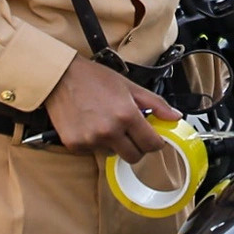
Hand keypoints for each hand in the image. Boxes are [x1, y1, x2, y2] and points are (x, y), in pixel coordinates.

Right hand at [42, 57, 179, 161]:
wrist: (59, 76)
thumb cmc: (93, 78)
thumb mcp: (128, 86)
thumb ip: (154, 103)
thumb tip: (174, 117)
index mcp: (126, 115)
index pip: (152, 144)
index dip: (155, 141)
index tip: (151, 137)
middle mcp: (109, 130)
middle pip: (134, 156)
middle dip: (136, 146)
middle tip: (129, 132)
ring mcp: (91, 140)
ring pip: (112, 154)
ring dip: (113, 144)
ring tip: (104, 123)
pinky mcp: (75, 144)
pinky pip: (92, 151)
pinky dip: (94, 143)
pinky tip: (89, 125)